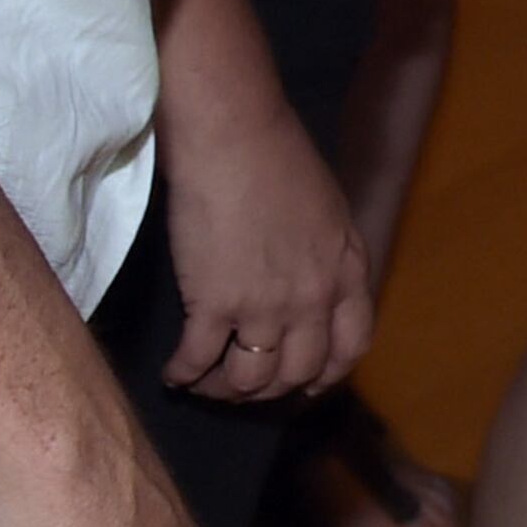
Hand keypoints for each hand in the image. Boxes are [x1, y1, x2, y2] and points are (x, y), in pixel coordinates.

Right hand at [157, 100, 370, 402]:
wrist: (233, 136)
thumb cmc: (278, 158)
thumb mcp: (328, 211)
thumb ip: (327, 257)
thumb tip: (311, 290)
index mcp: (347, 270)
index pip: (351, 347)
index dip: (326, 375)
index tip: (304, 384)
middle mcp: (314, 296)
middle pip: (299, 373)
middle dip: (271, 390)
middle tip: (244, 384)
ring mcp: (266, 305)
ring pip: (250, 380)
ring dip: (225, 390)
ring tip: (207, 381)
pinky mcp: (215, 304)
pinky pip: (198, 361)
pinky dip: (183, 375)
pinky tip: (174, 373)